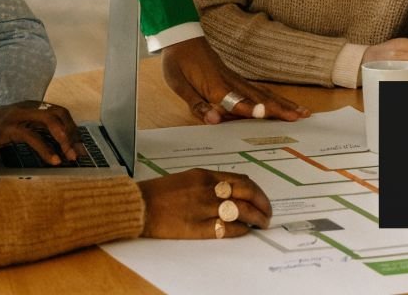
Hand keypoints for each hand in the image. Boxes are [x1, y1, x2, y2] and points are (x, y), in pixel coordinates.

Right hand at [0, 101, 81, 164]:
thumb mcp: (18, 128)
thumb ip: (35, 131)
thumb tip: (57, 147)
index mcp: (32, 106)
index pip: (61, 113)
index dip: (73, 129)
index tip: (80, 148)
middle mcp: (28, 107)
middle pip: (60, 114)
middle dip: (73, 134)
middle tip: (79, 154)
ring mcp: (18, 116)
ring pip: (50, 121)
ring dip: (64, 140)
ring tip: (69, 157)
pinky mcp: (7, 128)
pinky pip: (32, 136)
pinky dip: (45, 149)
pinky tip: (53, 160)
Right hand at [138, 168, 271, 238]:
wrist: (139, 205)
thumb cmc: (160, 192)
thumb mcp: (188, 178)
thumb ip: (210, 183)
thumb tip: (232, 193)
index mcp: (205, 175)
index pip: (241, 180)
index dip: (256, 191)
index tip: (262, 199)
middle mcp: (207, 189)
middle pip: (246, 193)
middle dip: (262, 204)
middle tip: (267, 213)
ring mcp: (203, 208)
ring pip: (241, 211)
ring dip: (255, 218)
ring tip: (260, 224)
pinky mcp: (197, 227)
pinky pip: (227, 228)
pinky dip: (240, 230)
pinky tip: (244, 231)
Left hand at [162, 36, 309, 123]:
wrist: (181, 37)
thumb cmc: (177, 62)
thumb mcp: (179, 84)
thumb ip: (197, 104)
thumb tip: (213, 120)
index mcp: (215, 87)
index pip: (236, 102)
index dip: (250, 110)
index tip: (267, 115)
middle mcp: (231, 83)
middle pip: (259, 98)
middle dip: (279, 108)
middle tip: (300, 117)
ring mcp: (236, 79)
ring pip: (264, 93)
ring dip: (283, 103)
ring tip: (302, 112)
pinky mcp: (236, 78)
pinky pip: (259, 90)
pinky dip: (274, 97)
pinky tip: (284, 103)